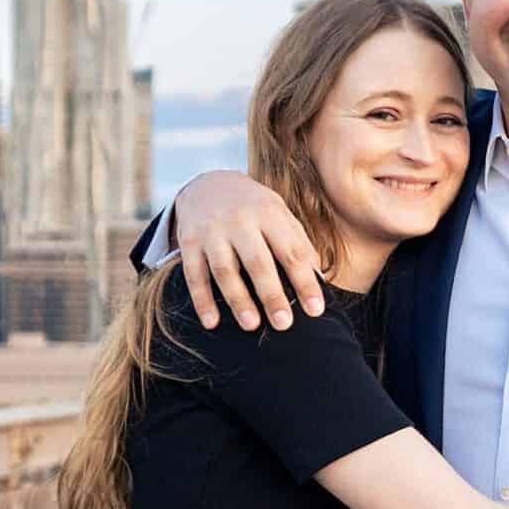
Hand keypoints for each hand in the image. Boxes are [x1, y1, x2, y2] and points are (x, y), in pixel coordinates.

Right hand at [173, 171, 325, 330]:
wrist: (208, 183)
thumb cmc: (254, 208)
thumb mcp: (279, 214)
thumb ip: (298, 244)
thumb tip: (319, 282)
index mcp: (270, 213)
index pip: (292, 252)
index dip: (305, 282)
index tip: (315, 310)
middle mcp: (240, 220)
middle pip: (258, 262)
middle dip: (271, 294)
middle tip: (283, 324)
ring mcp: (212, 231)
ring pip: (225, 269)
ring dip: (238, 299)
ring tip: (251, 325)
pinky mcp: (189, 242)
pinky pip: (194, 274)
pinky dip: (202, 300)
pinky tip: (211, 322)